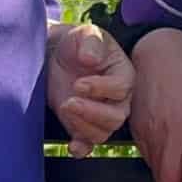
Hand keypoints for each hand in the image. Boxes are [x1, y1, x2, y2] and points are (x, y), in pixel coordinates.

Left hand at [46, 22, 133, 157]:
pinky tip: (72, 146)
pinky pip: (88, 145)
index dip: (101, 88)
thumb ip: (91, 41)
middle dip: (91, 112)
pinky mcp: (83, 126)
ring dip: (82, 126)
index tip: (78, 84)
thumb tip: (91, 58)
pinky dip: (81, 148)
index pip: (121, 88)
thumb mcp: (86, 33)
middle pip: (116, 116)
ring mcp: (101, 114)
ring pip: (102, 132)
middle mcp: (118, 99)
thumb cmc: (77, 42)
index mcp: (124, 75)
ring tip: (64, 107)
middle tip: (68, 102)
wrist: (57, 54)